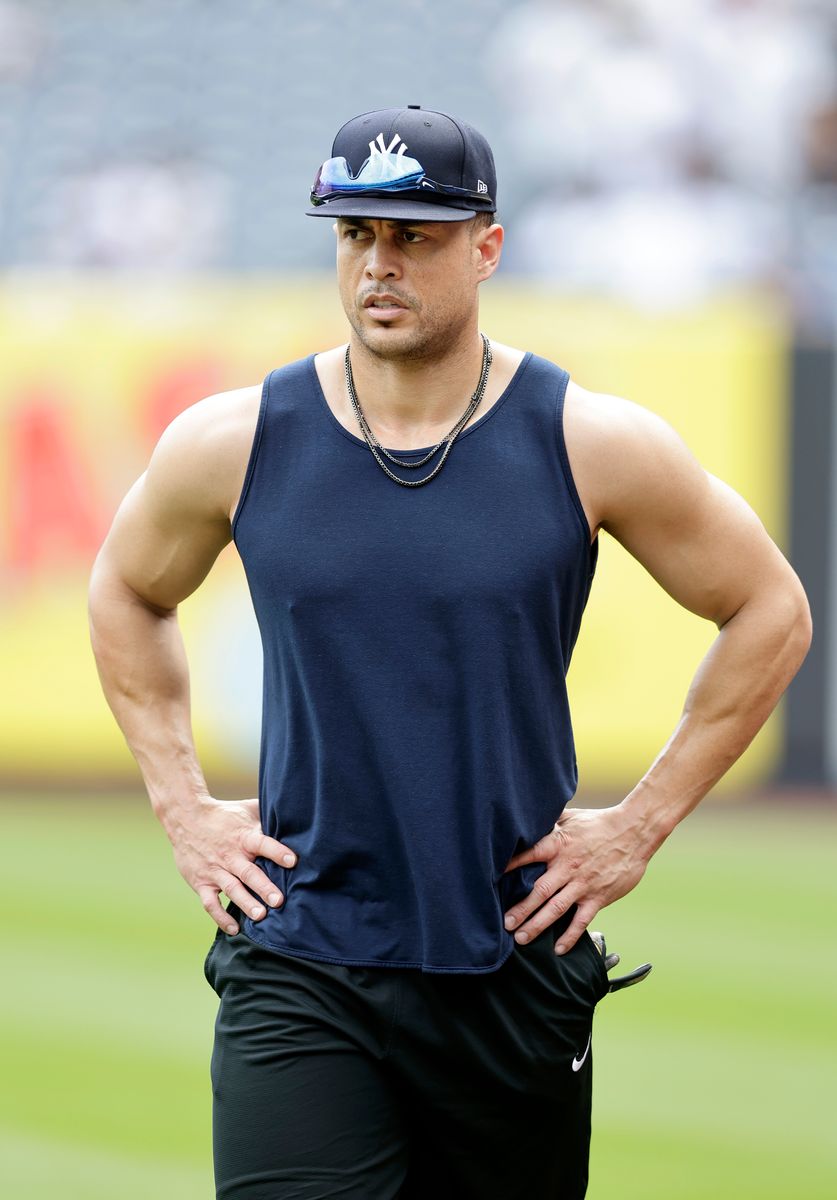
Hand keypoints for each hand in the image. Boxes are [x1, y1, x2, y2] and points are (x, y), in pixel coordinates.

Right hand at [166, 795, 296, 933]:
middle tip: (278, 901)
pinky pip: (210, 902)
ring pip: (231, 889)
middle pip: (248, 872)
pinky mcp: (201, 882)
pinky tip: (234, 929)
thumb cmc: (224, 815)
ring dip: (245, 903)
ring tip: (260, 916)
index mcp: (243, 836)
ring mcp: (214, 870)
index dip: (277, 852)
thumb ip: (268, 814)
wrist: (185, 818)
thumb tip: (294, 813)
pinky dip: (220, 917)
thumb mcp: (246, 809)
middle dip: (264, 887)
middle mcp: (229, 855)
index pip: (262, 843)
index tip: (293, 861)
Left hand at [501, 805, 647, 954]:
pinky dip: (570, 936)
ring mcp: (583, 884)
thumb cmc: (600, 823)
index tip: (492, 879)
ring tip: (522, 938)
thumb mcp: (571, 817)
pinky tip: (558, 949)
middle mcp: (568, 866)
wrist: (634, 832)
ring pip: (556, 909)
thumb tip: (528, 816)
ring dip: (537, 925)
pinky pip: (581, 920)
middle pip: (539, 891)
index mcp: (559, 844)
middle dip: (520, 909)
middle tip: (505, 924)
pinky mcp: (599, 897)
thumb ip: (549, 822)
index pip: (529, 855)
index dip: (510, 866)